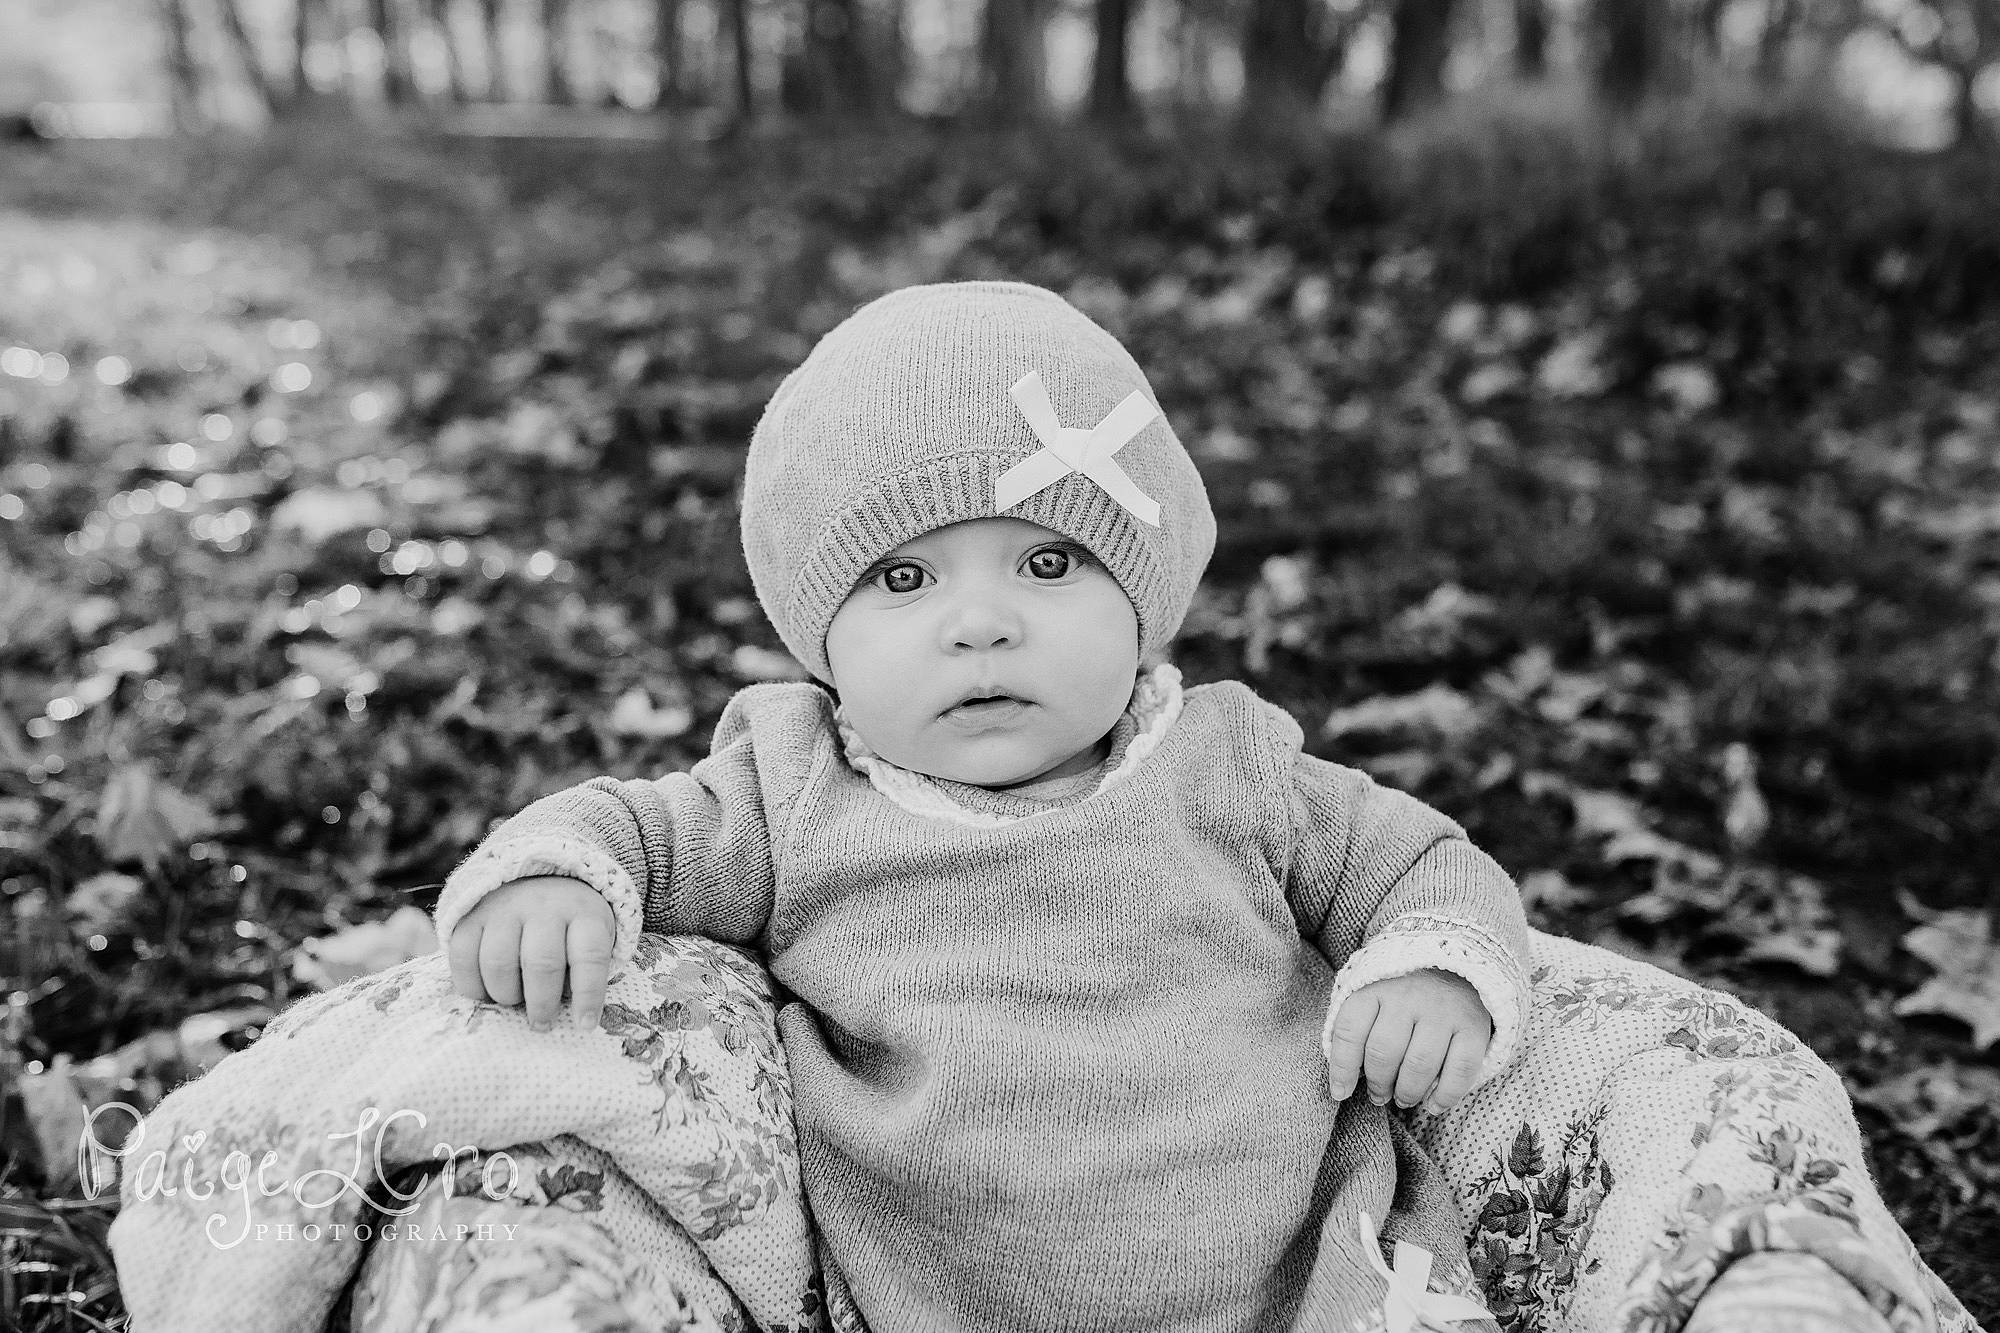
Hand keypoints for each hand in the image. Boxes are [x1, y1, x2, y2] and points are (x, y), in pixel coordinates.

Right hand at [445, 876, 614, 1031]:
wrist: (535, 878)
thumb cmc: (569, 923)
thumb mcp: (591, 938)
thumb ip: (583, 972)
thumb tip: (573, 1018)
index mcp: (583, 913)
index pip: (590, 955)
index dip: (588, 994)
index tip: (584, 1025)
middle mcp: (544, 906)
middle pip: (541, 962)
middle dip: (541, 1003)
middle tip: (541, 1022)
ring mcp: (504, 908)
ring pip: (499, 962)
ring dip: (505, 995)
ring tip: (514, 1001)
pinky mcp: (471, 915)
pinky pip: (462, 957)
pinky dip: (471, 986)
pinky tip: (485, 993)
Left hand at [1323, 968, 1490, 1114]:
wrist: (1458, 969)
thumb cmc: (1405, 996)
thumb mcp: (1374, 1000)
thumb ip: (1356, 1033)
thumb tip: (1342, 1085)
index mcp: (1376, 988)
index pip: (1351, 1030)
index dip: (1342, 1068)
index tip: (1341, 1092)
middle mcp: (1408, 997)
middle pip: (1384, 1052)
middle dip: (1378, 1083)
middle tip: (1380, 1095)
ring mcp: (1442, 1011)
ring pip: (1419, 1065)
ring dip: (1408, 1092)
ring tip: (1404, 1099)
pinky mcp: (1473, 1026)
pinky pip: (1459, 1070)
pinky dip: (1446, 1095)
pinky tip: (1434, 1104)